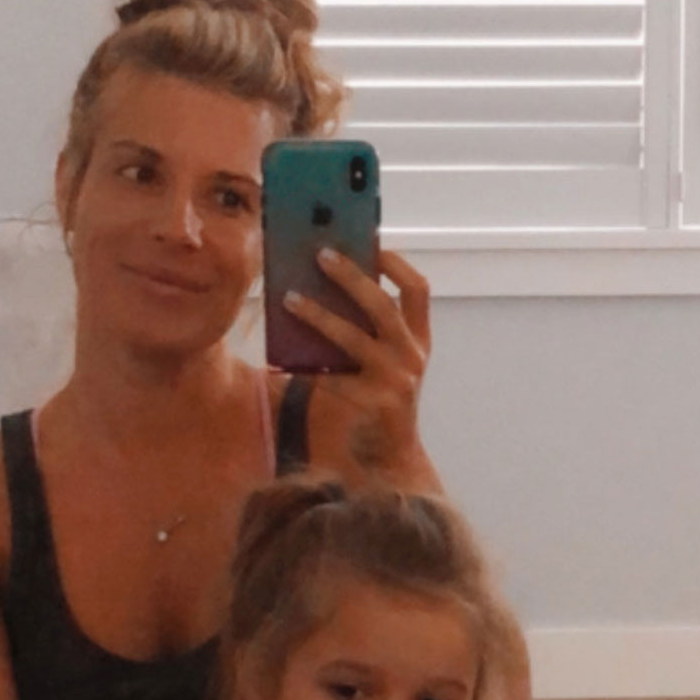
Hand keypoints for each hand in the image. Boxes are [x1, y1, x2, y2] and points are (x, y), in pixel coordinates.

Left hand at [288, 248, 432, 476]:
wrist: (390, 457)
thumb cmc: (379, 401)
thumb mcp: (385, 361)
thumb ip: (368, 330)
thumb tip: (322, 286)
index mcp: (419, 340)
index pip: (417, 290)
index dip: (395, 263)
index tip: (369, 241)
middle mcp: (413, 357)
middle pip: (383, 305)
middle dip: (351, 276)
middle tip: (319, 254)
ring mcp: (396, 381)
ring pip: (353, 337)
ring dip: (319, 315)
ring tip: (289, 298)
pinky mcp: (374, 403)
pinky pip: (332, 376)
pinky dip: (305, 366)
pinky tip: (281, 358)